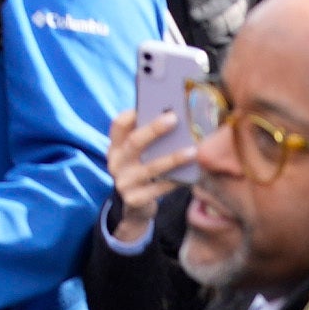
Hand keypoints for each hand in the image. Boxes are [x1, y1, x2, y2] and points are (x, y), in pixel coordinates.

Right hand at [104, 104, 193, 227]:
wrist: (134, 206)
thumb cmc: (142, 171)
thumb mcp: (138, 155)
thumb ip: (148, 139)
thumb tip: (173, 115)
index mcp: (115, 147)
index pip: (118, 125)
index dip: (131, 114)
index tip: (149, 103)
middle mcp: (116, 163)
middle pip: (134, 142)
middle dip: (154, 129)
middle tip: (174, 118)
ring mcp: (124, 183)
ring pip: (151, 167)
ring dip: (173, 158)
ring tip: (192, 150)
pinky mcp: (135, 199)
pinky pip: (159, 188)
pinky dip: (176, 180)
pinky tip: (190, 174)